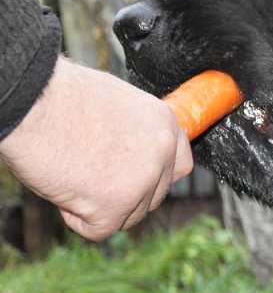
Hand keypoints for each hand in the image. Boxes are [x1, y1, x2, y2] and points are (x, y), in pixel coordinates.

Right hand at [0, 57, 192, 240]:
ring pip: (129, 215)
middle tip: (90, 175)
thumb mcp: (119, 105)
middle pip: (154, 196)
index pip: (180, 166)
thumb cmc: (65, 98)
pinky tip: (65, 190)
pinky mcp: (116, 203)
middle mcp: (163, 151)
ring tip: (74, 175)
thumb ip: (137, 132)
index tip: (131, 179)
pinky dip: (78, 218)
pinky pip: (100, 229)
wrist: (36, 104)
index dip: (155, 178)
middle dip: (124, 195)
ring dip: (101, 207)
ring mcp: (143, 179)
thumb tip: (133, 153)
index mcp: (164, 124)